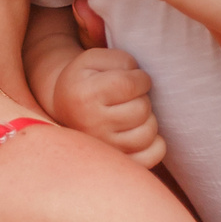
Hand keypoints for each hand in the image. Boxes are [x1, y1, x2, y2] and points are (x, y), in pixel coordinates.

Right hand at [46, 29, 167, 169]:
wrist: (65, 107)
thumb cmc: (86, 79)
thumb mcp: (95, 59)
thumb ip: (121, 61)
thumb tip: (143, 81)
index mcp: (85, 96)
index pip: (130, 85)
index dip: (141, 79)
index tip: (135, 79)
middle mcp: (91, 125)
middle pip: (141, 109)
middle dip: (142, 98)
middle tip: (130, 98)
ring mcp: (104, 148)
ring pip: (148, 133)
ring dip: (148, 120)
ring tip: (133, 113)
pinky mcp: (117, 161)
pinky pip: (152, 156)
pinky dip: (155, 144)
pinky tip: (141, 131)